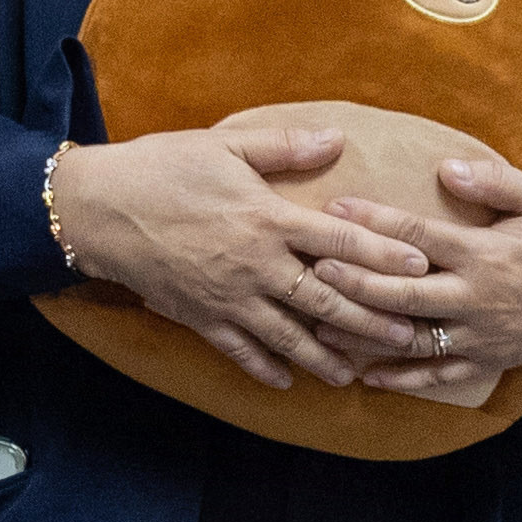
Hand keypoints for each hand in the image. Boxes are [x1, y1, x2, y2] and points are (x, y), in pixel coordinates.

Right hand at [53, 116, 435, 388]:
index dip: (384, 253)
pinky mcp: (200, 317)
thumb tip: (337, 138)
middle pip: (326, 300)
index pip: (340, 241)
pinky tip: (286, 383)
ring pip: (288, 335)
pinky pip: (240, 350)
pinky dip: (264, 368)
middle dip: (370, 321)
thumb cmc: (163, 168)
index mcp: (268, 219)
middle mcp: (257, 265)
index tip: (421, 266)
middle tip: (408, 336)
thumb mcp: (226, 146)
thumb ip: (285, 147)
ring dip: (324, 357)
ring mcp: (229, 297)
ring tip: (354, 375)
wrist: (99, 208)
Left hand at [332, 148, 521, 399]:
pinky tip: (364, 374)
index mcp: (488, 253)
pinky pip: (437, 375)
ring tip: (318, 324)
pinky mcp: (487, 361)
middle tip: (310, 267)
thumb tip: (444, 170)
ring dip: (362, 333)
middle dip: (353, 281)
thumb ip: (495, 183)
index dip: (373, 223)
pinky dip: (400, 378)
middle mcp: (477, 297)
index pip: (418, 237)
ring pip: (410, 338)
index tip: (335, 208)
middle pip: (402, 292)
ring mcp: (480, 335)